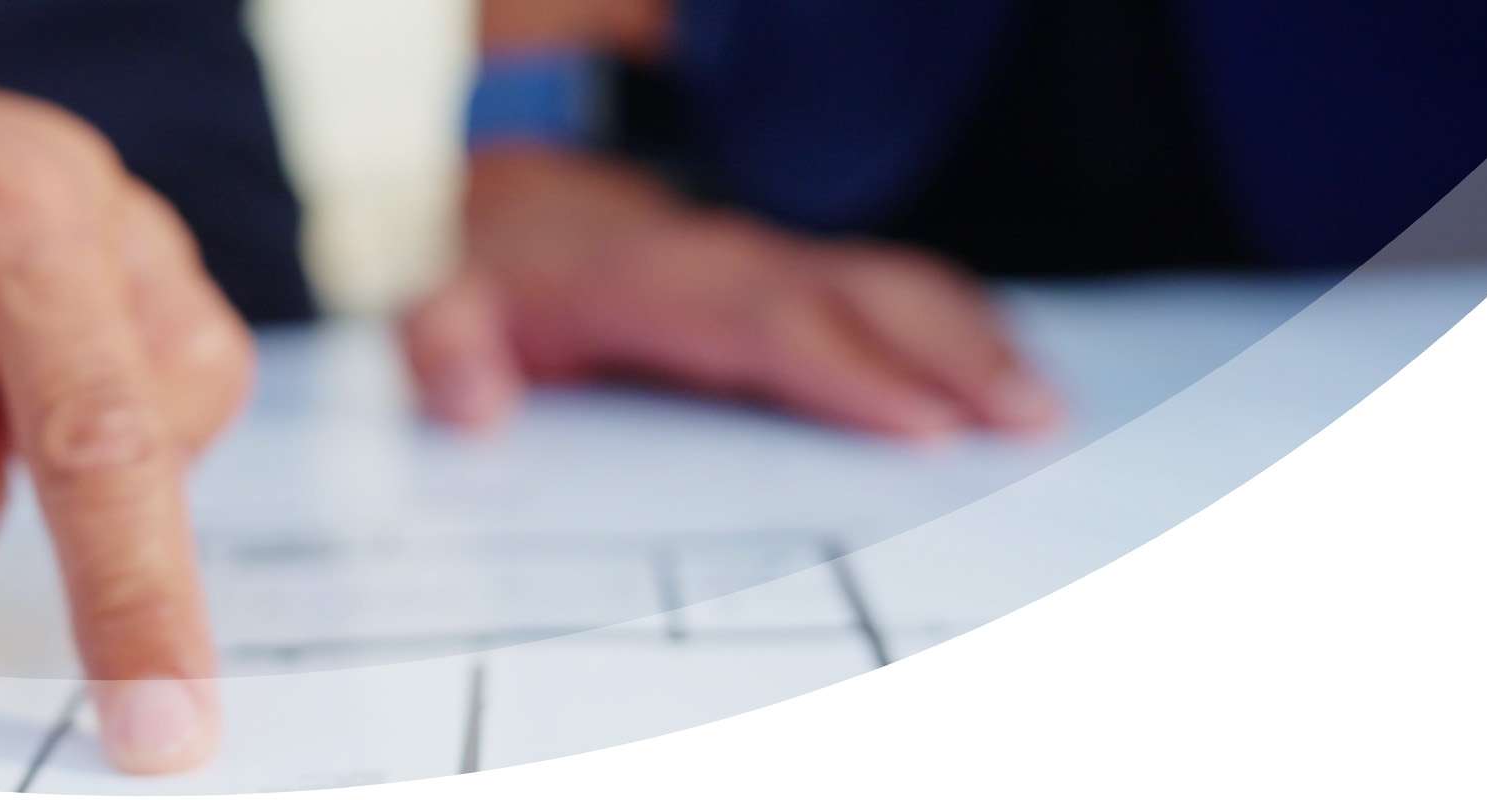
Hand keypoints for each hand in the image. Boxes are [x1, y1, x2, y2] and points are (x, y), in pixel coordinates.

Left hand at [406, 147, 1060, 438]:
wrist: (524, 197)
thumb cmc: (501, 268)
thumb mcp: (443, 304)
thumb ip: (446, 351)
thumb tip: (473, 406)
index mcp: (660, 280)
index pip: (769, 323)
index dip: (847, 371)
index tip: (925, 424)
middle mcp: (734, 262)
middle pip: (858, 296)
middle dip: (949, 352)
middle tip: (1029, 417)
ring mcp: (776, 260)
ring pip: (891, 285)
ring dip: (971, 338)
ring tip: (1043, 404)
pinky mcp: (799, 273)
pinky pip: (890, 287)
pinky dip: (956, 322)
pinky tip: (1006, 368)